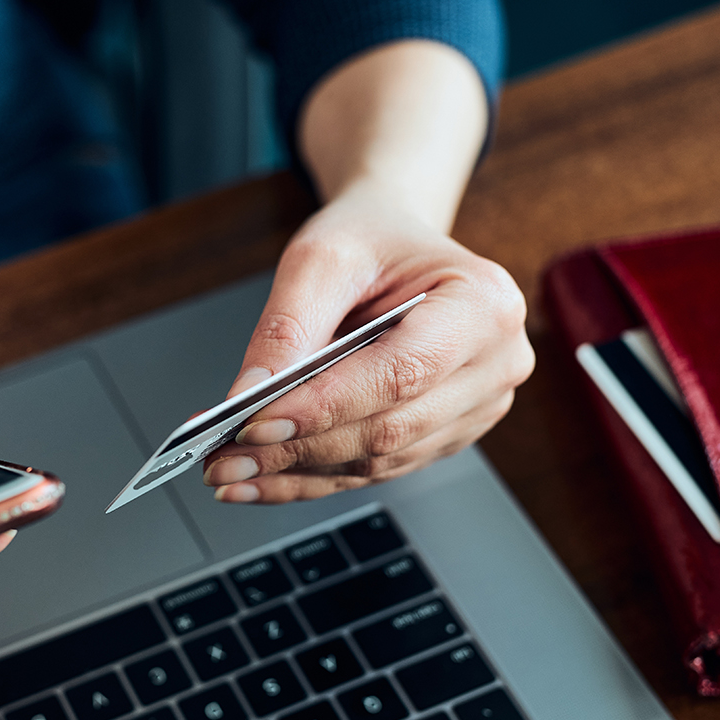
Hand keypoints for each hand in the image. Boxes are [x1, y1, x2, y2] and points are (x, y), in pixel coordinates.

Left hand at [201, 175, 531, 502]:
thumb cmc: (372, 241)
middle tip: (224, 459)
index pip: (399, 374)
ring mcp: (477, 408)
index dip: (325, 407)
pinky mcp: (446, 436)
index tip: (256, 424)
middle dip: (297, 448)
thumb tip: (251, 394)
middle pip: (389, 428)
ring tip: (229, 471)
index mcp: (484, 305)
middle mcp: (496, 364)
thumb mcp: (322, 257)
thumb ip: (288, 325)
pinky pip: (374, 470)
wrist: (397, 249)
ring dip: (296, 473)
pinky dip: (310, 478)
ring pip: (378, 461)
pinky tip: (259, 479)